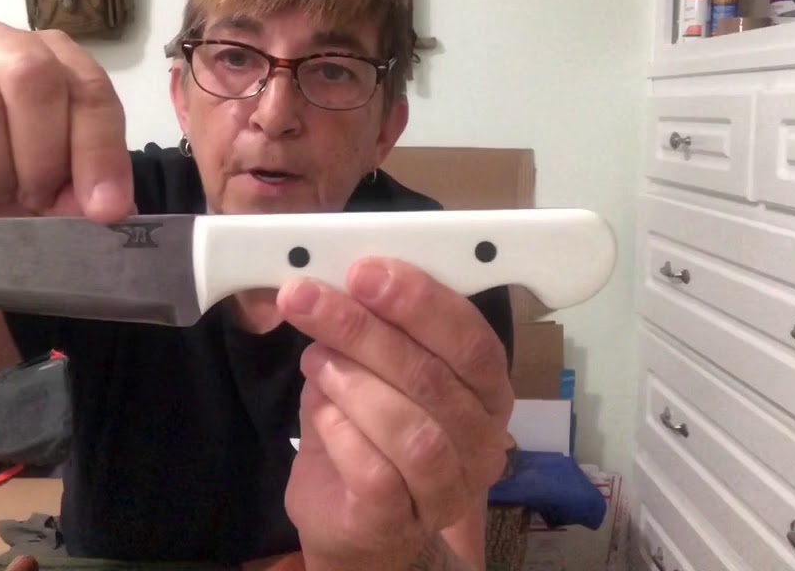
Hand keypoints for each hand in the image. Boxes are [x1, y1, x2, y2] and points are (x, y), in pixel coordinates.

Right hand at [0, 19, 132, 225]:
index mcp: (47, 54)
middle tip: (34, 197)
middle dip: (42, 154)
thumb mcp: (57, 186)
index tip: (103, 209)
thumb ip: (85, 185)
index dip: (99, 151)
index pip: (87, 87)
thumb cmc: (2, 182)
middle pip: (30, 75)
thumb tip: (106, 206)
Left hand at [277, 258, 513, 569]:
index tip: (364, 272)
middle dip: (365, 330)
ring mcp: (447, 487)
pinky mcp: (400, 519)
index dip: (420, 301)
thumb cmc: (365, 436)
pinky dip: (342, 433)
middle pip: (434, 378)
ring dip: (354, 382)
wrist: (352, 523)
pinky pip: (378, 473)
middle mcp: (480, 440)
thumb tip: (325, 280)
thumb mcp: (367, 370)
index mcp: (483, 390)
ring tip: (314, 358)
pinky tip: (320, 411)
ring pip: (413, 430)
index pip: (472, 341)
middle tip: (311, 300)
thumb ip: (363, 329)